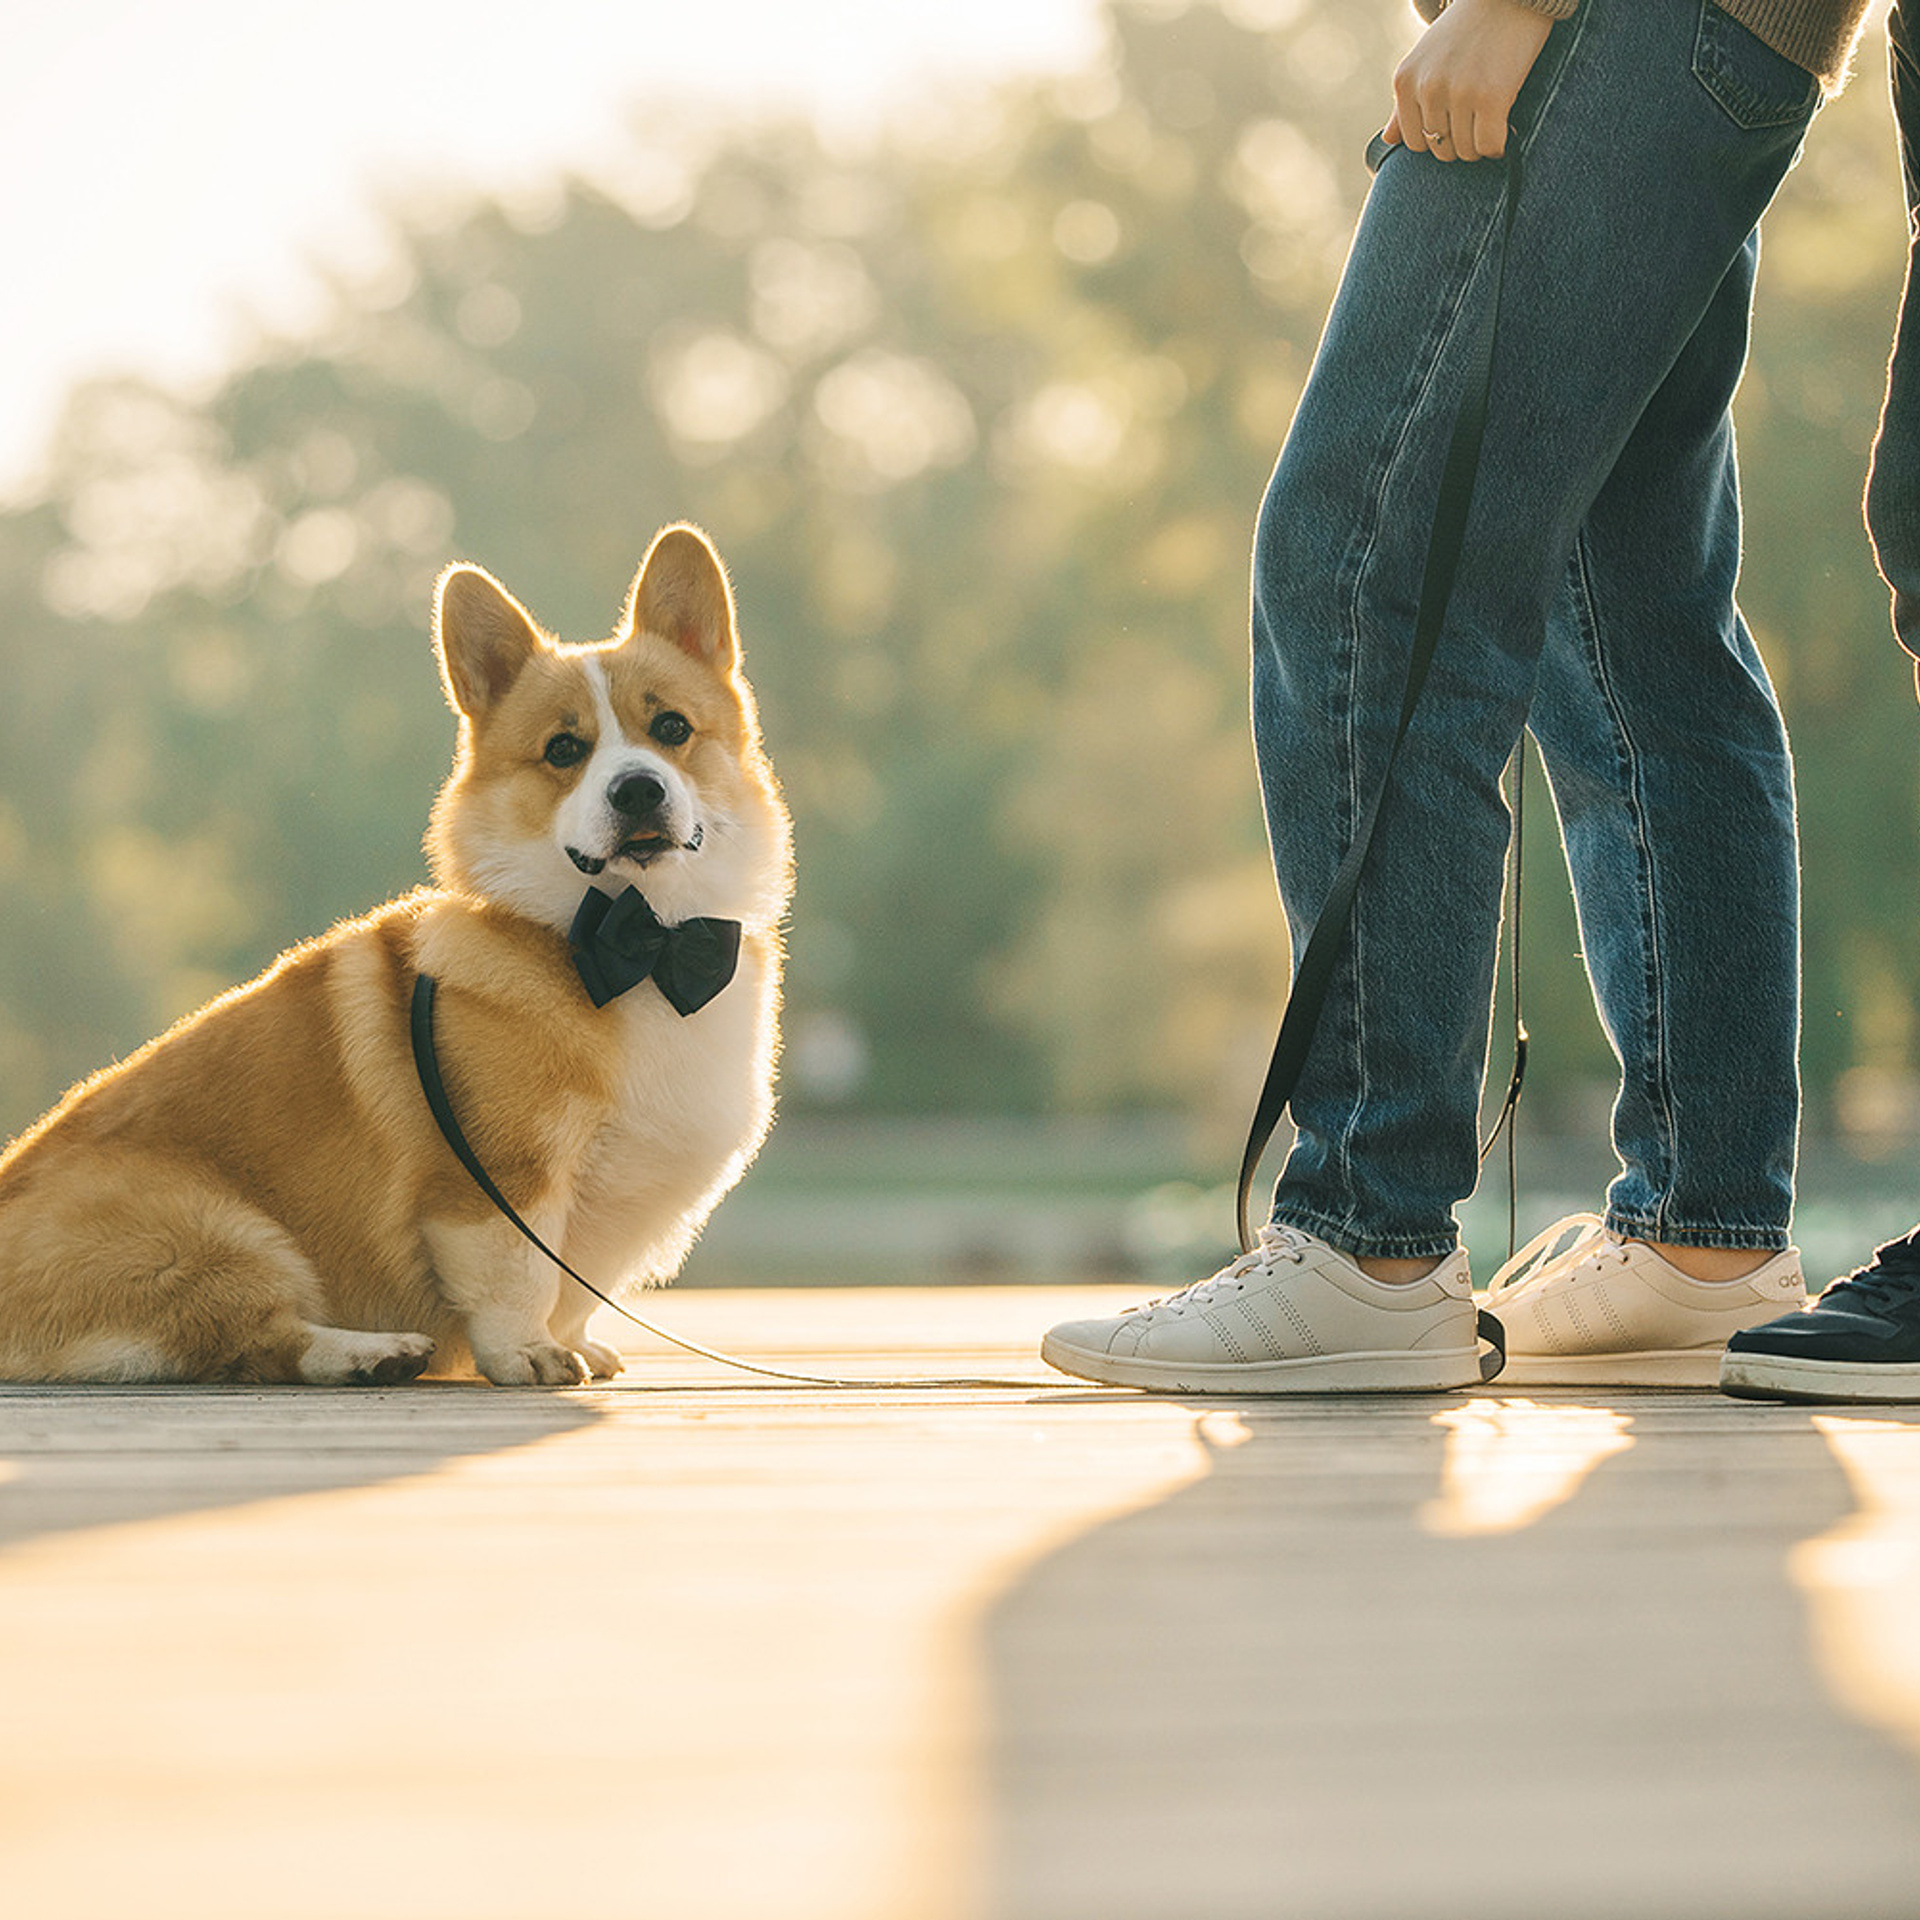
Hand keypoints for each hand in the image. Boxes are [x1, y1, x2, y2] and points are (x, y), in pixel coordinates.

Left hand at [1381, 0, 1554, 162]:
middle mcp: (1428, 88)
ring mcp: (1459, 93)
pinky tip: (1504, 129)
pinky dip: (1498, 146)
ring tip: (1489, 122)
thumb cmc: (1465, 32)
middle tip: (1476, 122)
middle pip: (1441, 149)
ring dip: (1480, 146)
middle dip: (1459, 143)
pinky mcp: (1492, 96)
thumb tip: (1389, 140)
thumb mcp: (1425, 62)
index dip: (1437, 140)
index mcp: (1406, 81)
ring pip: (1466, 151)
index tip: (1455, 125)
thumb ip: (1405, 103)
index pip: (1414, 142)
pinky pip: (1490, 146)